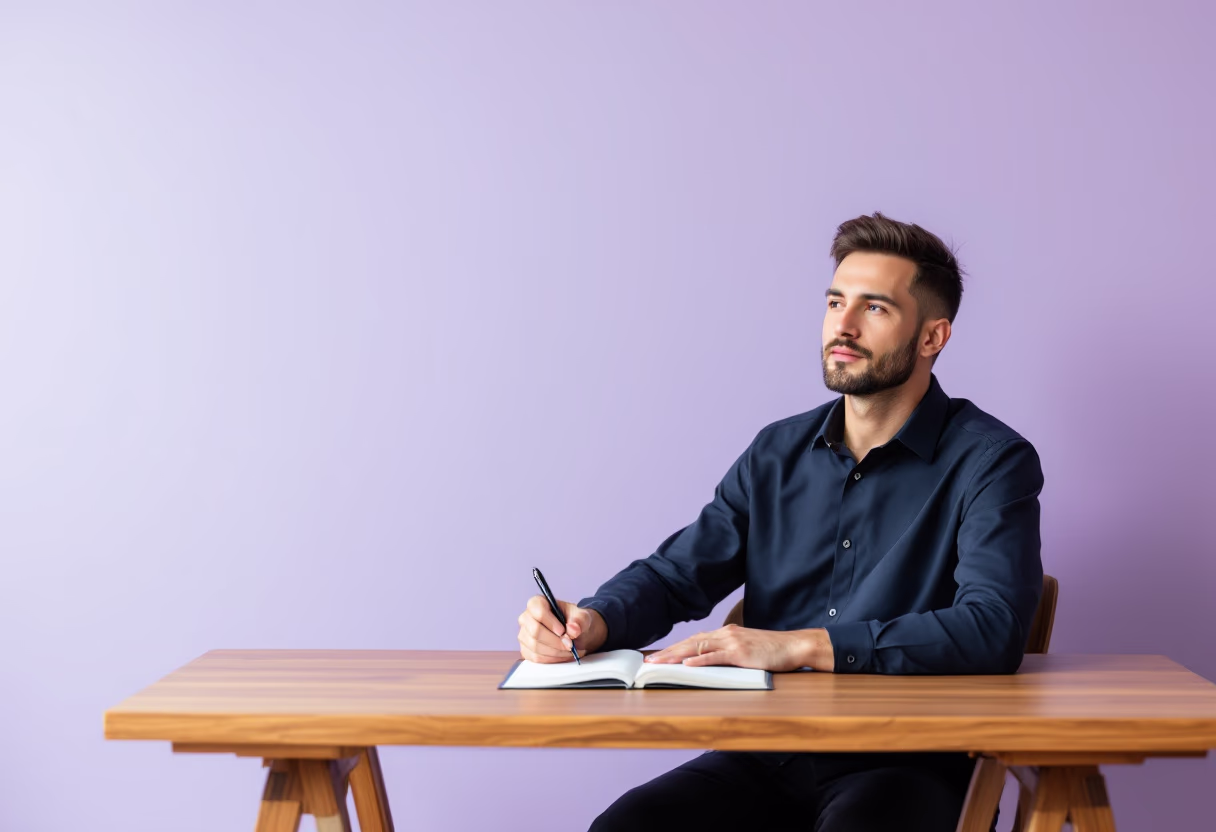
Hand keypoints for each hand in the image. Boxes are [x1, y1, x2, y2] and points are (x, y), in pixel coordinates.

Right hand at [517, 595, 607, 662]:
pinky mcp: (526, 650)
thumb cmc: (575, 621)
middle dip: (556, 641)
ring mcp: (524, 635)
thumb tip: (573, 629)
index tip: (563, 631)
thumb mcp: (583, 617)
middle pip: (535, 631)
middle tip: (570, 645)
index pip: (538, 611)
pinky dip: (552, 659)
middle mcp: (526, 618)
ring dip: (556, 652)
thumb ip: (580, 620)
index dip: (551, 622)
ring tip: (571, 651)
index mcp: (537, 603)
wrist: (575, 634)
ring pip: (536, 647)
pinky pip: (536, 658)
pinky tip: (563, 655)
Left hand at [644, 624, 834, 671]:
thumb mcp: (746, 648)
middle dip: (668, 651)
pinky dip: (700, 660)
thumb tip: (711, 660)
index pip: (693, 640)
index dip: (674, 647)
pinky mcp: (741, 653)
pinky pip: (716, 657)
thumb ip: (729, 651)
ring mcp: (732, 642)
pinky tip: (686, 664)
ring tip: (659, 663)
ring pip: (697, 648)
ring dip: (676, 656)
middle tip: (649, 661)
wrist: (794, 646)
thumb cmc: (772, 650)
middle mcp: (725, 634)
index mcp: (725, 633)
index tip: (658, 655)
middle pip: (690, 642)